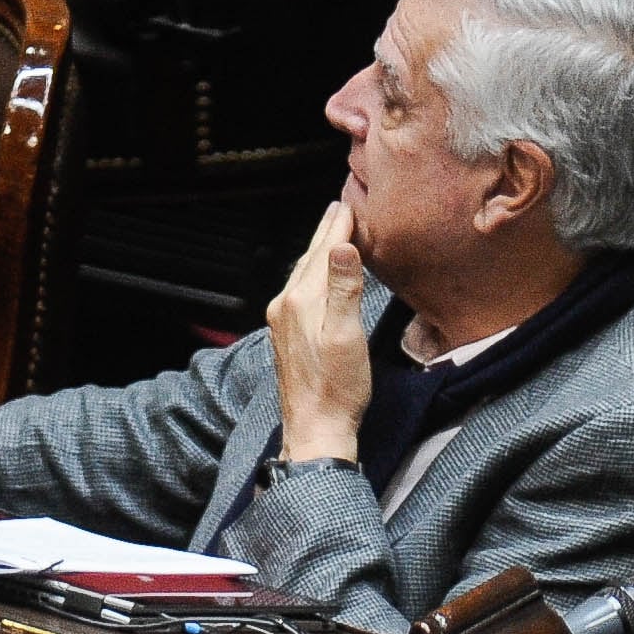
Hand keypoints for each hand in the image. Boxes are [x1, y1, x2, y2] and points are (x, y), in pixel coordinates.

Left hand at [266, 201, 377, 466]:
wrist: (315, 430)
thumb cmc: (336, 390)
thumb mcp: (347, 336)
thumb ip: (343, 289)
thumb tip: (342, 246)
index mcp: (301, 301)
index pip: (325, 251)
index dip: (340, 226)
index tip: (350, 203)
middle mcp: (286, 306)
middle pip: (309, 258)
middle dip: (326, 232)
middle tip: (339, 207)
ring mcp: (282, 322)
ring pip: (302, 274)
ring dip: (318, 252)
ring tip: (330, 235)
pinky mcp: (285, 336)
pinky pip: (299, 292)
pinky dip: (312, 275)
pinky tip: (317, 278)